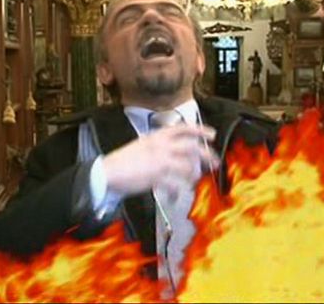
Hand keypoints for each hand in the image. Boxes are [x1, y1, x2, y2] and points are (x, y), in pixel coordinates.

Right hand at [101, 124, 219, 199]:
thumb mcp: (142, 145)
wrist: (107, 172)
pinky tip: (178, 194)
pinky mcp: (157, 176)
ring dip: (195, 174)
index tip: (212, 134)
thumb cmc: (123, 160)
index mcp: (157, 136)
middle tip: (215, 162)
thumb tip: (173, 150)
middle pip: (191, 148)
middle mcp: (161, 146)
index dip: (200, 130)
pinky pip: (175, 184)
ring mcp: (160, 160)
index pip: (183, 128)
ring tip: (196, 179)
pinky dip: (179, 190)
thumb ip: (158, 145)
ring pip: (188, 166)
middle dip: (207, 155)